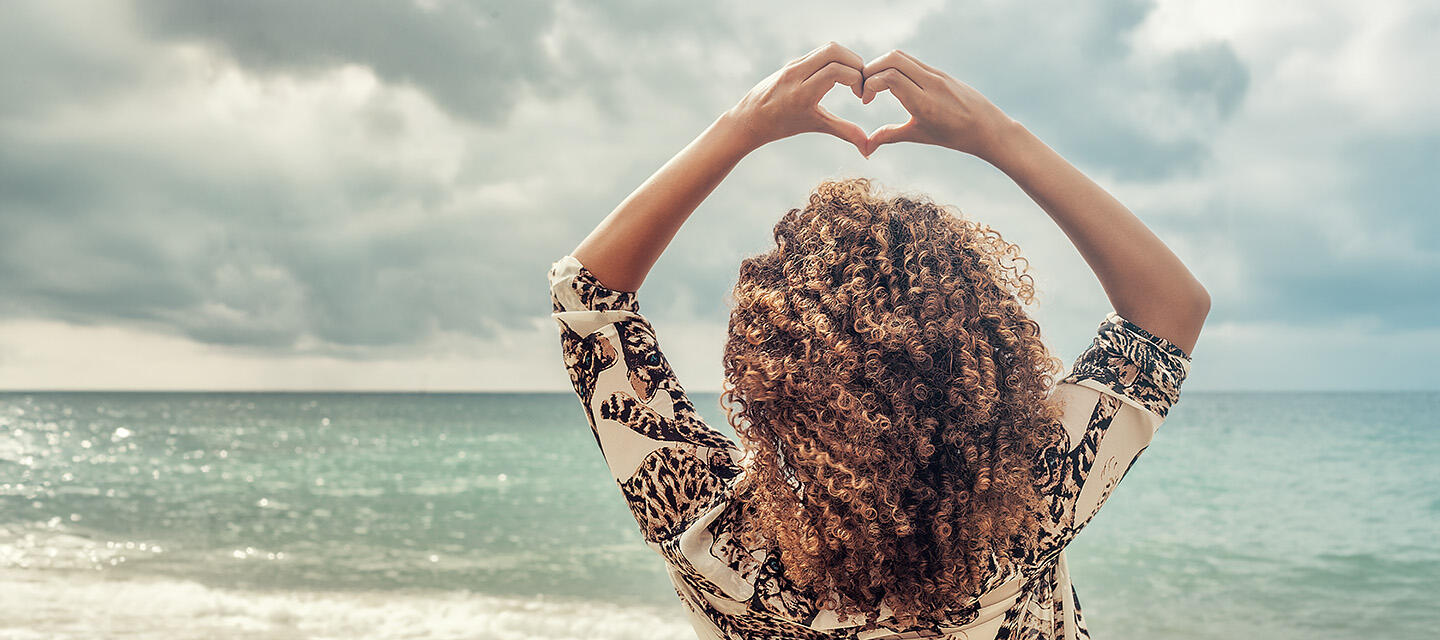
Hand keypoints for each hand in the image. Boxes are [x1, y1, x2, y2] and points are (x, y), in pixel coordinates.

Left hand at [726, 41, 869, 156]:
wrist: (749, 118)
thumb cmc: (781, 125)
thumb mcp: (814, 126)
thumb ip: (843, 132)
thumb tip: (868, 150)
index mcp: (802, 92)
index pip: (836, 71)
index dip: (856, 79)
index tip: (861, 96)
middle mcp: (797, 73)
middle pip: (834, 51)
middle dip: (855, 63)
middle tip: (861, 82)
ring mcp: (794, 64)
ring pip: (828, 48)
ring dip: (847, 59)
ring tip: (853, 79)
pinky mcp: (793, 62)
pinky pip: (819, 53)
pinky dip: (835, 59)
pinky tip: (840, 75)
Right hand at [858, 49, 1015, 160]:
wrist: (988, 127)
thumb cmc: (955, 136)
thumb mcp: (920, 135)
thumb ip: (890, 136)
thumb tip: (865, 147)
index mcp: (924, 102)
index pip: (890, 77)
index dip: (870, 84)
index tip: (865, 101)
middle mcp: (931, 83)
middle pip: (893, 58)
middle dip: (871, 70)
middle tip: (865, 88)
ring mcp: (937, 74)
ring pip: (902, 56)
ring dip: (882, 65)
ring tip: (876, 85)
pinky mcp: (940, 72)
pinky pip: (913, 62)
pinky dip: (896, 67)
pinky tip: (893, 84)